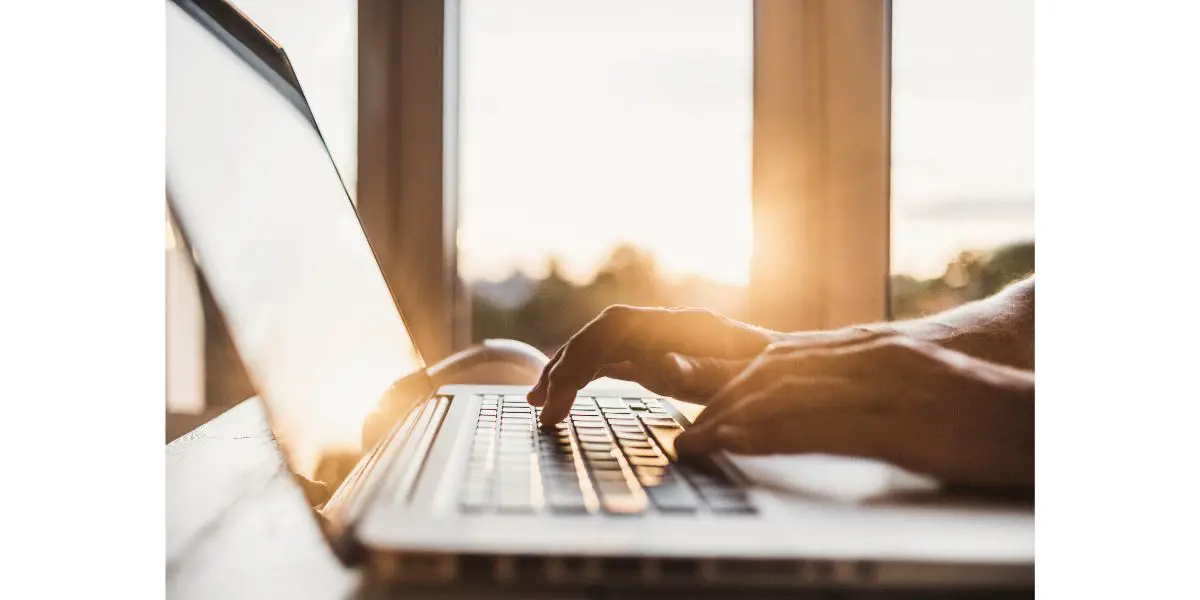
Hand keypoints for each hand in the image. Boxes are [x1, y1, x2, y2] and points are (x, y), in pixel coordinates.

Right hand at [527, 306, 780, 424]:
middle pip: (600, 334)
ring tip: (539, 406)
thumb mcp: (748, 381)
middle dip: (565, 368)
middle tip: (543, 410)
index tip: (562, 392)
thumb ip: (707, 372)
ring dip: (566, 373)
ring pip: (599, 346)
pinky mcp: (657, 357)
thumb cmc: (778, 382)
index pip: (616, 326)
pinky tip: (560, 398)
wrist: (801, 375)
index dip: (583, 354)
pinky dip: (582, 378)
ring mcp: (660, 340)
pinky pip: (609, 360)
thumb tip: (663, 368)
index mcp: (687, 325)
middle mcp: (668, 326)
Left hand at [675, 334, 1034, 488]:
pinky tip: (739, 444)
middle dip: (723, 401)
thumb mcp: (914, 389)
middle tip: (690, 431)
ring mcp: (881, 385)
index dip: (737, 384)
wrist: (1040, 417)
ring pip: (786, 392)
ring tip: (697, 442)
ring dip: (731, 418)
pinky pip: (818, 426)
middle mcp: (869, 356)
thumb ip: (868, 390)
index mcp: (872, 349)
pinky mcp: (896, 421)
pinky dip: (769, 433)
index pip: (786, 360)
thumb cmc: (980, 411)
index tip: (705, 410)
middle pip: (775, 371)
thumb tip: (824, 411)